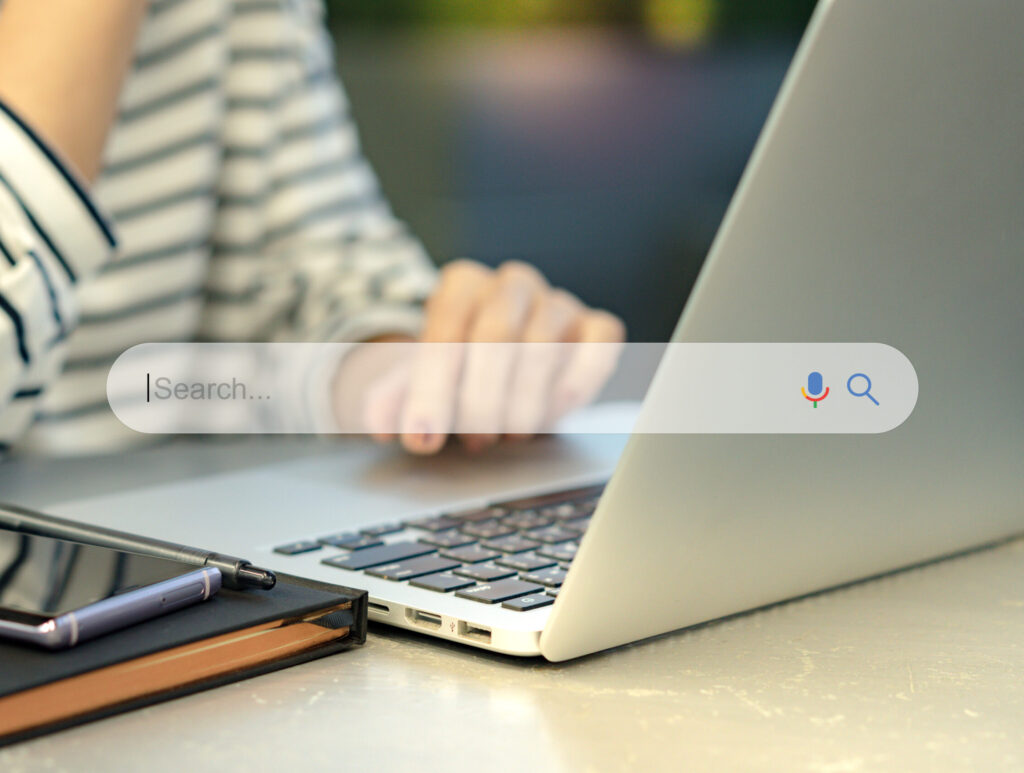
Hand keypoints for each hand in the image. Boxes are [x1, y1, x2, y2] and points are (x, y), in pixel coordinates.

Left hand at [357, 259, 624, 453]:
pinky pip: (598, 347)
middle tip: (472, 442)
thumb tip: (380, 425)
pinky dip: (577, 383)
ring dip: (522, 403)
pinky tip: (555, 413)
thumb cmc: (459, 374)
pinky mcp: (596, 326)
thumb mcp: (418, 383)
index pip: (446, 327)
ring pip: (543, 346)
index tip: (422, 436)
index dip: (432, 388)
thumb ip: (394, 400)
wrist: (502, 366)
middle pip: (497, 335)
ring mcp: (557, 302)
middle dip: (480, 400)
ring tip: (506, 437)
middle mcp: (511, 284)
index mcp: (462, 284)